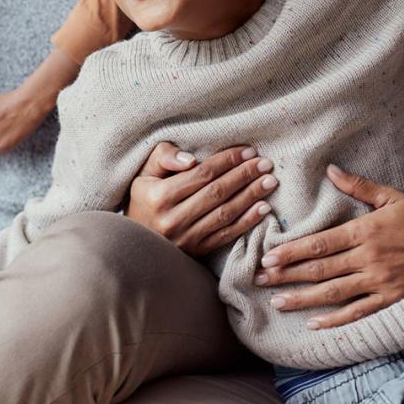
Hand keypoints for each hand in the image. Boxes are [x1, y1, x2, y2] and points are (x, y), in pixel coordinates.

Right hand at [126, 142, 277, 256]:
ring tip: (269, 182)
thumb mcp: (144, 173)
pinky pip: (226, 235)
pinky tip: (263, 208)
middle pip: (217, 192)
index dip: (227, 161)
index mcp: (159, 196)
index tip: (248, 151)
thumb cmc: (142, 199)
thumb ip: (164, 157)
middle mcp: (173, 219)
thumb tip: (191, 159)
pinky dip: (247, 221)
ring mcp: (186, 238)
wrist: (133, 241)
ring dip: (251, 196)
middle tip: (265, 163)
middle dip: (244, 175)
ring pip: (225, 213)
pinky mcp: (196, 251)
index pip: (202, 174)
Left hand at [255, 165, 403, 328]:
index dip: (291, 251)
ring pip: (333, 293)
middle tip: (260, 279)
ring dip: (303, 298)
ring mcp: (378, 282)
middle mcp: (368, 258)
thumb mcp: (392, 197)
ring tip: (278, 302)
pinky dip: (335, 320)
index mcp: (365, 231)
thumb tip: (330, 170)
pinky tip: (314, 324)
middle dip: (287, 275)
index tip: (269, 256)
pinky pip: (357, 312)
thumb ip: (358, 186)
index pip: (320, 243)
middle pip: (320, 269)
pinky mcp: (389, 299)